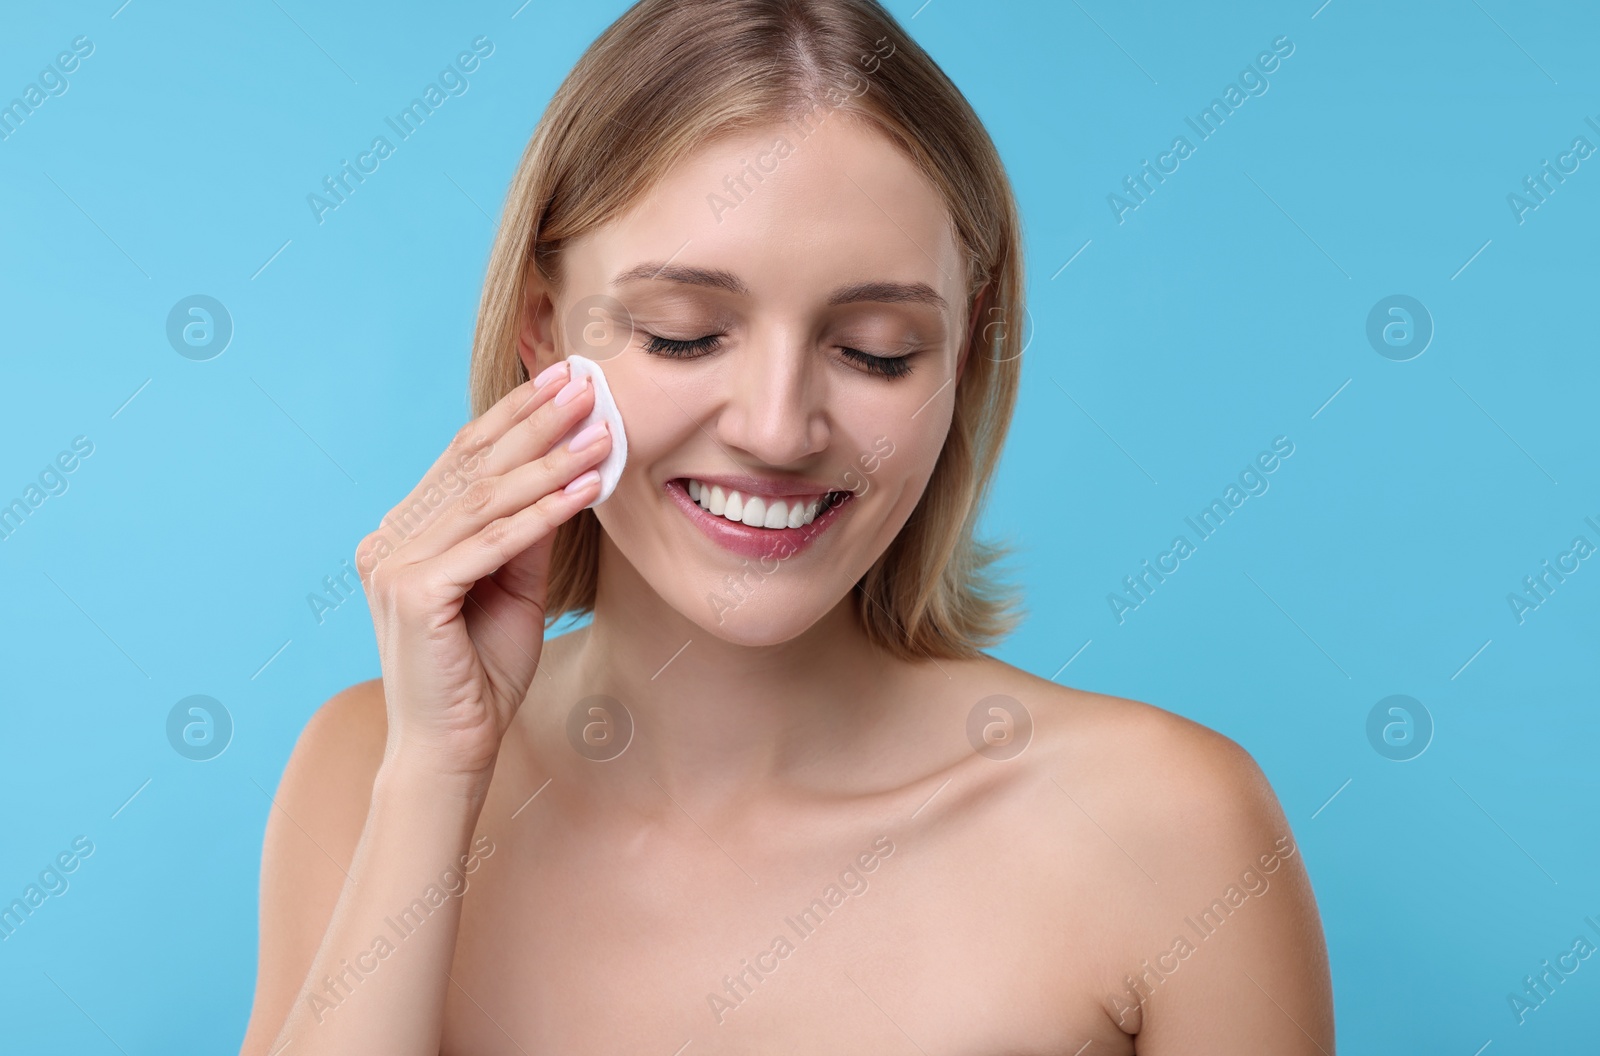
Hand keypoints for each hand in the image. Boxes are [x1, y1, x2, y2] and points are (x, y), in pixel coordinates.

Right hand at [355, 363, 608, 780]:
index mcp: (404, 535)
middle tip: (586, 382)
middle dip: (535, 421)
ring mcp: (395, 565)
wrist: (451, 751)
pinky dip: (544, 512)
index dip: (515, 417)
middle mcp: (389, 541)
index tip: (564, 381)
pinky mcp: (414, 593)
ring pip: (486, 498)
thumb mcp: (515, 589)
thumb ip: (528, 535)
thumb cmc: (481, 676)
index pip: (463, 459)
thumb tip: (567, 472)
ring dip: (550, 460)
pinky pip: (493, 542)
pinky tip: (585, 487)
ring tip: (600, 430)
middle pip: (473, 466)